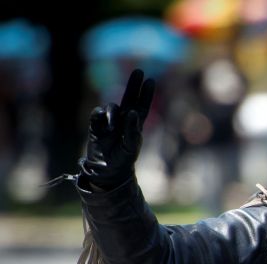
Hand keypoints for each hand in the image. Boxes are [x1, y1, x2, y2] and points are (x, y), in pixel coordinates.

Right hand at [80, 69, 154, 190]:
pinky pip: (97, 113)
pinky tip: (102, 124)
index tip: (151, 80)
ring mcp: (109, 122)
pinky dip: (100, 116)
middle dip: (133, 85)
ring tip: (112, 129)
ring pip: (112, 107)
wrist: (106, 171)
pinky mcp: (96, 125)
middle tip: (139, 71)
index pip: (142, 106)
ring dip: (113, 115)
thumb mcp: (131, 147)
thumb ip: (132, 130)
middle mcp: (123, 120)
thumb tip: (131, 112)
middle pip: (129, 98)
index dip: (146, 94)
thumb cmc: (123, 160)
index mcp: (135, 125)